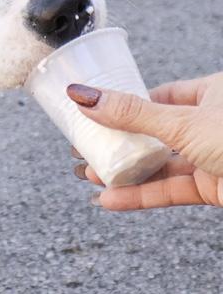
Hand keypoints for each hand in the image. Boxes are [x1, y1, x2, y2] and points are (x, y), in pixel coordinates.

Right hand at [67, 72, 222, 208]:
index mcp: (212, 94)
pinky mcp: (212, 187)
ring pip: (161, 165)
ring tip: (90, 176)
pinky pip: (170, 190)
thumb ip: (130, 114)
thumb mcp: (181, 122)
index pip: (160, 97)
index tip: (96, 116)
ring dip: (125, 173)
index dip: (127, 107)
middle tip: (86, 151)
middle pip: (155, 134)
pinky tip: (111, 199)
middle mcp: (211, 123)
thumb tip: (84, 95)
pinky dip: (141, 196)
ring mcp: (212, 156)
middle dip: (120, 145)